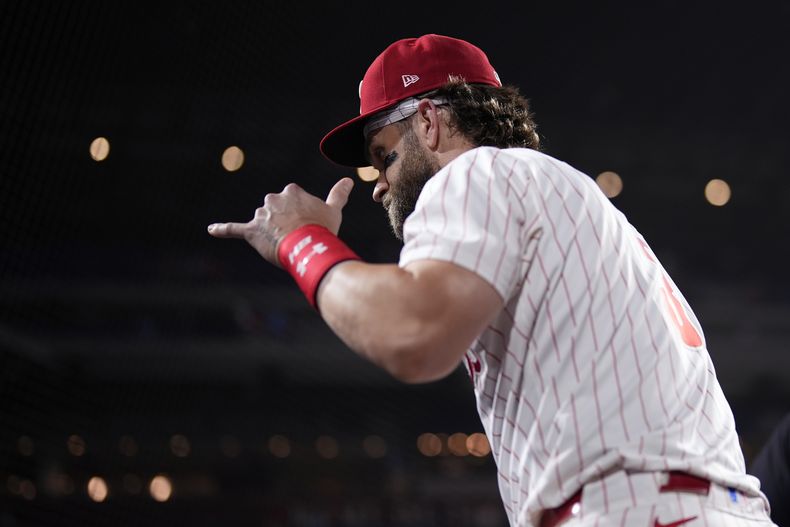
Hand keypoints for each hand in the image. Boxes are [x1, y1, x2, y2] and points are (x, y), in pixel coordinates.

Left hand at [207, 177, 354, 266]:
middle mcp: (273, 198)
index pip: (292, 200)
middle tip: (297, 236)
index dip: (300, 215)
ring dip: (269, 232)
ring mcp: (261, 215)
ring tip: (284, 244)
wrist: (308, 246)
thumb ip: (338, 194)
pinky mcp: (250, 230)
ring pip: (262, 222)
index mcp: (291, 191)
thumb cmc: (322, 228)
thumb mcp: (333, 210)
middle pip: (275, 210)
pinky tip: (211, 230)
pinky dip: (223, 229)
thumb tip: (349, 180)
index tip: (308, 224)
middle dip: (282, 222)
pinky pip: (234, 229)